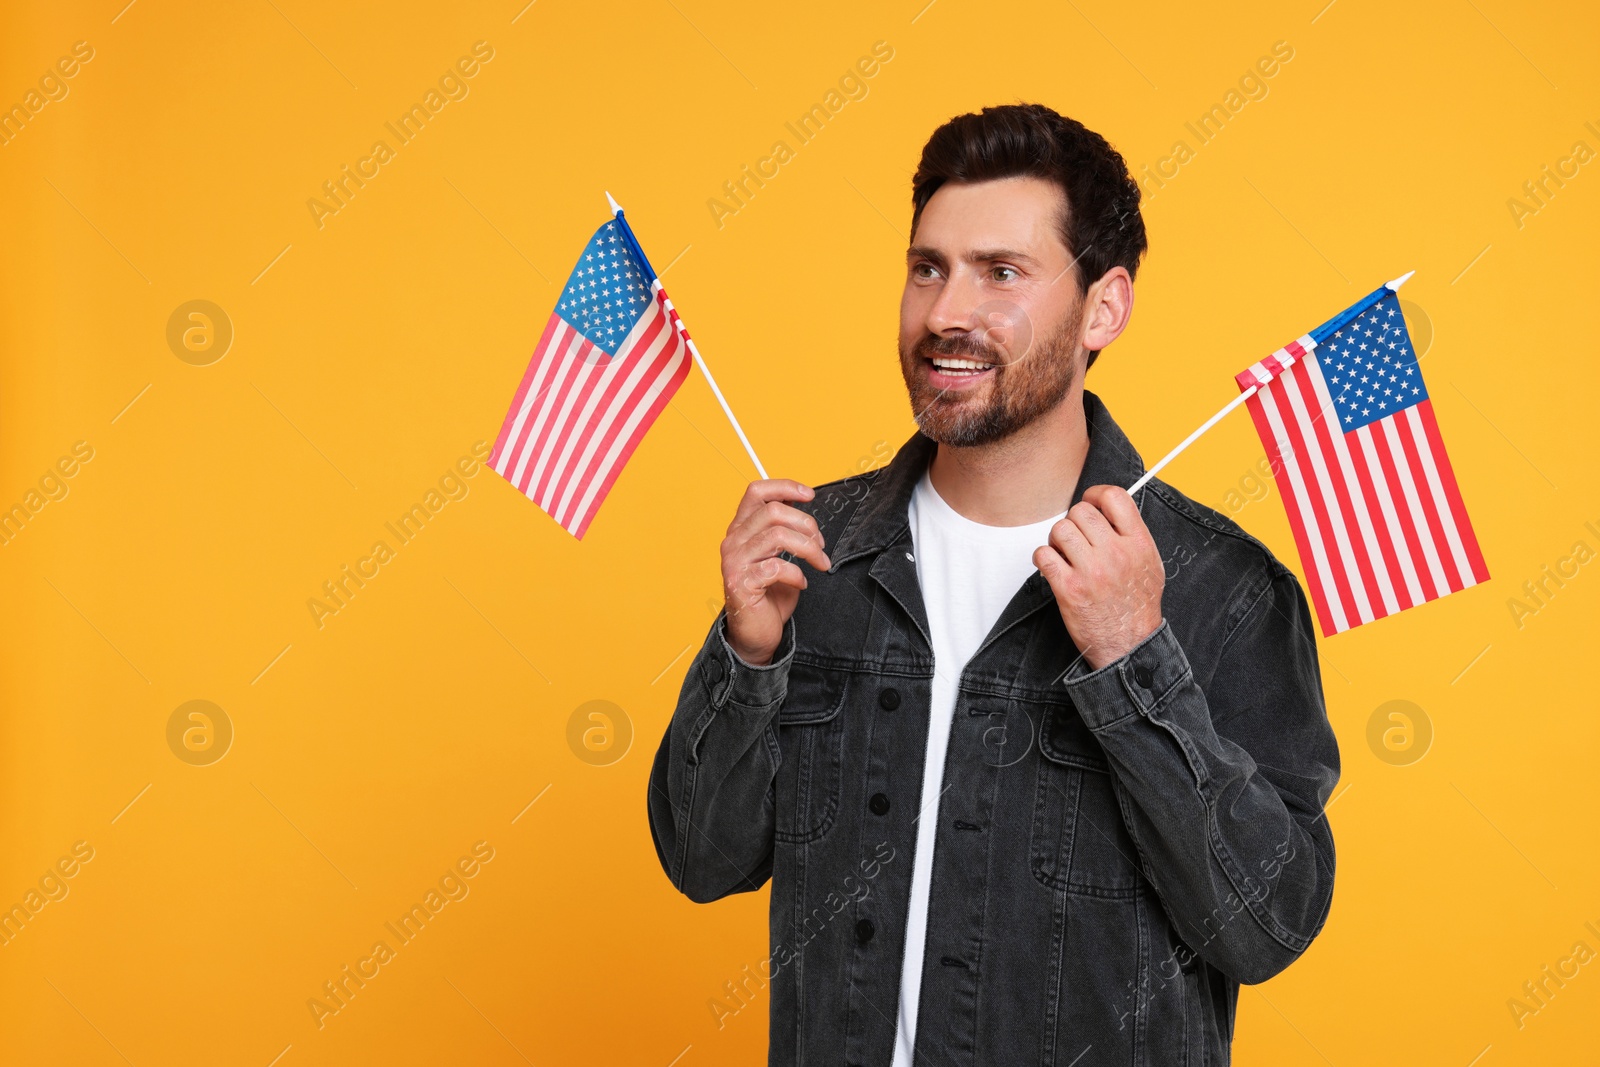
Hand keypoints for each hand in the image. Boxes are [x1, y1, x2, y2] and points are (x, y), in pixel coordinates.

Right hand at [721, 480, 831, 665]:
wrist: (755, 633)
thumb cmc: (769, 595)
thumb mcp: (779, 555)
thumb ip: (784, 530)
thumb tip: (802, 507)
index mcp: (740, 529)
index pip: (756, 492)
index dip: (784, 487)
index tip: (809, 495)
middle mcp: (733, 541)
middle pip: (773, 511)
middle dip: (806, 524)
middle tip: (821, 544)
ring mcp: (734, 562)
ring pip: (778, 536)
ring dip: (808, 549)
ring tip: (819, 563)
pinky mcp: (741, 583)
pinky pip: (777, 567)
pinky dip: (797, 574)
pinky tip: (802, 583)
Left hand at [1033, 485, 1163, 670]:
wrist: (1129, 645)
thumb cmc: (1137, 606)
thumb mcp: (1149, 563)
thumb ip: (1132, 534)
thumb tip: (1109, 509)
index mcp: (1138, 543)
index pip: (1114, 497)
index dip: (1096, 495)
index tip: (1090, 503)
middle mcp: (1116, 554)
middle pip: (1080, 511)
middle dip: (1073, 522)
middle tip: (1075, 539)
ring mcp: (1091, 571)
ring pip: (1059, 529)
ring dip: (1056, 540)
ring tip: (1064, 555)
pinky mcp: (1069, 589)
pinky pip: (1043, 554)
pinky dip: (1042, 558)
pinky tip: (1052, 567)